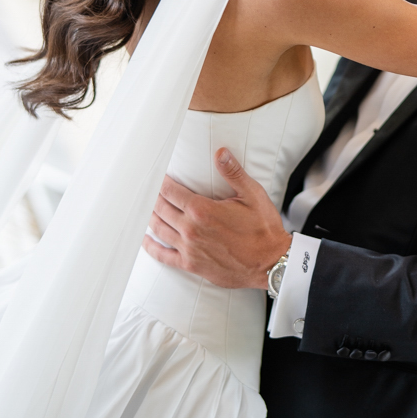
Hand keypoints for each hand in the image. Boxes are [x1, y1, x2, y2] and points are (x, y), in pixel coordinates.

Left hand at [142, 149, 290, 288]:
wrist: (271, 263)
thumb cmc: (263, 228)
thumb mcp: (252, 195)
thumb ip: (233, 173)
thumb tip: (221, 152)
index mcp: (202, 210)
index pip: (170, 191)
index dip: (160, 181)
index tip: (156, 174)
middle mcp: (191, 229)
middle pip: (160, 209)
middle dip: (152, 197)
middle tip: (147, 188)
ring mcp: (189, 249)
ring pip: (159, 229)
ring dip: (150, 217)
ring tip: (146, 207)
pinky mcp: (191, 265)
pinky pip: (164, 256)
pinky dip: (151, 247)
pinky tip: (146, 240)